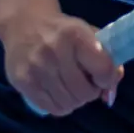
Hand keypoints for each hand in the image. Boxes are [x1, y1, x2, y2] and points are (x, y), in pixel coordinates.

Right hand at [0, 2, 122, 115]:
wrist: (24, 23)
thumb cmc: (63, 32)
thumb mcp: (89, 35)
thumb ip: (107, 61)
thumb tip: (109, 94)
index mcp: (76, 35)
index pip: (103, 69)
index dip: (107, 79)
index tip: (102, 77)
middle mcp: (55, 51)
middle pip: (85, 92)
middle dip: (90, 92)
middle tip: (85, 83)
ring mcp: (37, 68)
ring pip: (69, 104)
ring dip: (75, 100)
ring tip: (70, 87)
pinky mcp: (23, 82)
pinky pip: (52, 109)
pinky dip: (60, 105)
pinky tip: (58, 92)